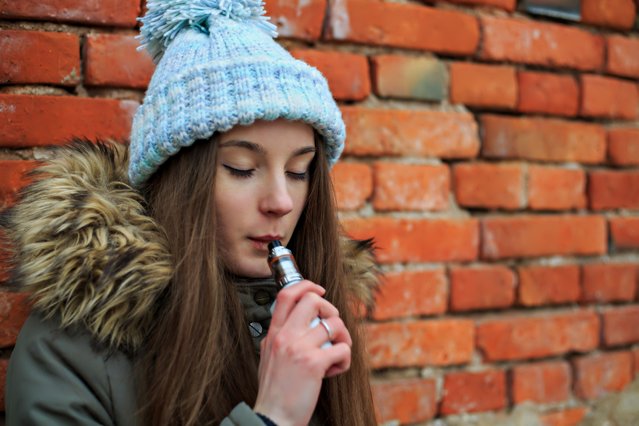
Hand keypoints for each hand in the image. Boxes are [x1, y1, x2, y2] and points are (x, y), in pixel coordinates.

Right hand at [253, 280, 351, 425]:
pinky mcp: (314, 363)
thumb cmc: (273, 391)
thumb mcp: (267, 356)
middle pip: (313, 300)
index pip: (287, 294)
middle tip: (332, 327)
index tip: (319, 290)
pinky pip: (342, 349)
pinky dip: (345, 359)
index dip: (307, 285)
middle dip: (330, 309)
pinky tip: (334, 370)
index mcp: (274, 333)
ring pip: (334, 324)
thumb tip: (293, 323)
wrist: (272, 418)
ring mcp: (299, 348)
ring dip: (343, 337)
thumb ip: (278, 337)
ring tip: (336, 353)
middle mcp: (285, 336)